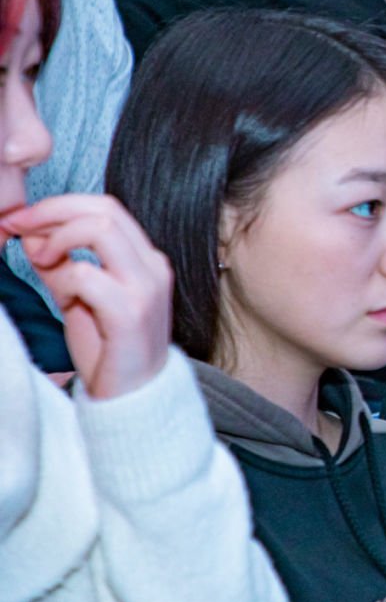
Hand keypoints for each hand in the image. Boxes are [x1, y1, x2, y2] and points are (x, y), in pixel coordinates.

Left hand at [1, 195, 172, 399]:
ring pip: (100, 229)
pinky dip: (64, 279)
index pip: (105, 207)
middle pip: (103, 209)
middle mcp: (151, 266)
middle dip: (51, 212)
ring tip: (40, 262)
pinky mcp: (130, 313)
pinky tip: (63, 298)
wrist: (134, 397)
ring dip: (57, 239)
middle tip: (17, 228)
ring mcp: (145, 288)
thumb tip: (30, 234)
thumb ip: (59, 264)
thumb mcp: (78, 298)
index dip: (58, 205)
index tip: (19, 219)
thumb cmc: (109, 349)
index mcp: (144, 259)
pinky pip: (87, 276)